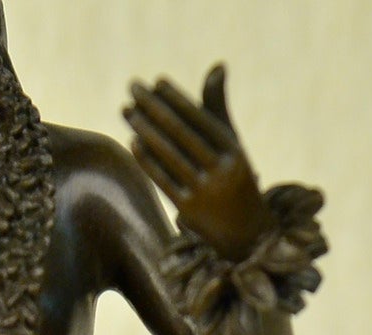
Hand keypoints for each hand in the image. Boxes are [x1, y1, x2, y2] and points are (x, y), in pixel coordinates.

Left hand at [125, 67, 273, 261]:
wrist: (244, 230)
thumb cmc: (232, 175)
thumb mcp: (230, 142)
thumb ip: (217, 107)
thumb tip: (217, 66)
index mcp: (232, 151)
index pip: (200, 118)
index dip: (177, 99)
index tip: (156, 82)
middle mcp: (220, 170)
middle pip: (181, 133)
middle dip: (154, 107)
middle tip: (133, 87)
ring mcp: (204, 191)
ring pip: (170, 155)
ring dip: (145, 130)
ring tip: (127, 111)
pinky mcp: (188, 209)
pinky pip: (163, 180)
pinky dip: (147, 160)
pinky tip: (133, 141)